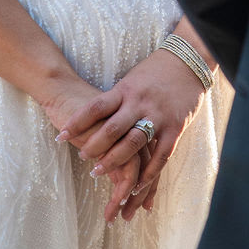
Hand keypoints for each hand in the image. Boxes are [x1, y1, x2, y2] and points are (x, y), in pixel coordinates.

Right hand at [41, 72, 148, 224]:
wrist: (63, 86)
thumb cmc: (85, 107)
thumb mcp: (109, 125)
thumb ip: (119, 144)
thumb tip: (122, 176)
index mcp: (141, 123)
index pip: (154, 159)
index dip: (150, 186)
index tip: (147, 208)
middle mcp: (138, 122)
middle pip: (147, 166)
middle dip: (140, 196)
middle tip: (129, 216)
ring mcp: (122, 124)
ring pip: (132, 165)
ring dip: (123, 194)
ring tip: (112, 213)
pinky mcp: (106, 128)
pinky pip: (113, 159)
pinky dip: (111, 181)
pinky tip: (104, 199)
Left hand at [56, 48, 206, 204]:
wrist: (188, 63)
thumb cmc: (155, 71)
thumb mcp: (131, 79)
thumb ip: (116, 99)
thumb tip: (93, 115)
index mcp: (125, 89)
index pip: (96, 107)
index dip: (77, 122)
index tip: (60, 136)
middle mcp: (139, 103)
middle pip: (112, 129)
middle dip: (93, 146)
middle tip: (81, 157)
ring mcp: (157, 117)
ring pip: (132, 144)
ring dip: (114, 161)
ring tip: (98, 172)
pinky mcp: (174, 129)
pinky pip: (160, 155)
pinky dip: (148, 173)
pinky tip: (136, 185)